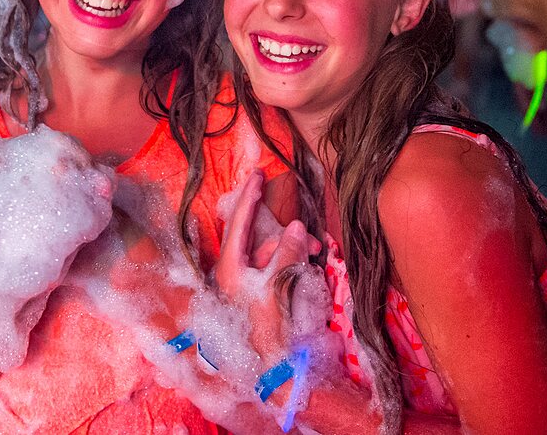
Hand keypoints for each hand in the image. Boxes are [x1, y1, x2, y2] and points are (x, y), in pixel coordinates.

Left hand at [214, 172, 320, 357]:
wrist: (269, 371)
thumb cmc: (267, 331)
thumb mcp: (278, 289)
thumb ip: (287, 255)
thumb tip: (298, 225)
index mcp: (229, 269)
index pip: (238, 223)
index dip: (248, 196)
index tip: (256, 173)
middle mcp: (231, 272)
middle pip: (248, 231)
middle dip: (266, 213)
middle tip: (267, 184)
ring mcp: (243, 282)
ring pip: (265, 249)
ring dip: (289, 243)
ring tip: (317, 247)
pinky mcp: (255, 292)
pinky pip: (271, 265)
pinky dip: (289, 258)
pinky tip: (310, 260)